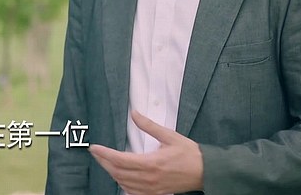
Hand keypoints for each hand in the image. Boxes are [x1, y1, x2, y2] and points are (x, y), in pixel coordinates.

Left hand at [88, 110, 203, 194]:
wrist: (206, 172)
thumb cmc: (190, 154)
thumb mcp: (169, 136)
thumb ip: (148, 125)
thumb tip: (134, 113)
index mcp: (151, 163)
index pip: (120, 159)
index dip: (104, 154)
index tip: (94, 148)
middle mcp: (149, 178)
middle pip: (118, 172)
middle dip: (103, 162)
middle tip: (96, 153)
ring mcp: (152, 188)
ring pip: (123, 183)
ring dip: (112, 173)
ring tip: (105, 163)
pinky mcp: (156, 194)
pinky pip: (134, 193)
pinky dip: (123, 186)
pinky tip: (120, 179)